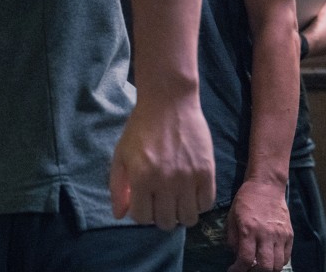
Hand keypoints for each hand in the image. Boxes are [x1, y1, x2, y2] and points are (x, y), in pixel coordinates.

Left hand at [110, 96, 214, 228]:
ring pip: (189, 218)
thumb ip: (117, 187)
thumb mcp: (121, 155)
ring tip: (176, 199)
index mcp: (141, 178)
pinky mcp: (207, 172)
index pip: (142, 217)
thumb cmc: (141, 128)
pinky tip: (191, 192)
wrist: (169, 103)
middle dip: (160, 215)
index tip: (143, 201)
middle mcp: (166, 182)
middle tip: (160, 201)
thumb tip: (119, 215)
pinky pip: (207, 204)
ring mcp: (189, 178)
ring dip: (180, 213)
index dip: (141, 212)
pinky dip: (198, 204)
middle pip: (166, 222)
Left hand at [225, 180, 292, 271]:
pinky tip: (270, 259)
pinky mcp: (290, 235)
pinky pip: (286, 257)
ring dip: (268, 269)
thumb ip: (232, 237)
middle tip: (248, 269)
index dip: (239, 269)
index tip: (233, 270)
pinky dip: (278, 262)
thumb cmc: (246, 200)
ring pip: (278, 264)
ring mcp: (280, 235)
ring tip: (259, 266)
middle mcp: (266, 234)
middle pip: (265, 266)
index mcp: (249, 229)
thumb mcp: (232, 216)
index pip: (246, 258)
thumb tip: (235, 255)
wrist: (266, 187)